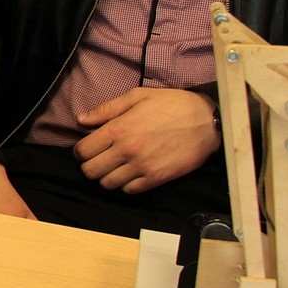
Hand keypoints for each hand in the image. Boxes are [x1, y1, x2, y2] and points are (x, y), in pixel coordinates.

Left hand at [72, 88, 219, 193]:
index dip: (81, 151)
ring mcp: (141, 167)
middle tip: (99, 159)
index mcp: (118, 129)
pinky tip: (131, 173)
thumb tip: (81, 120)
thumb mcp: (137, 96)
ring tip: (115, 167)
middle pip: (90, 171)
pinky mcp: (157, 178)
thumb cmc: (171, 104)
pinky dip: (126, 184)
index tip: (88, 148)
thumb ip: (106, 109)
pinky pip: (129, 190)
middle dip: (90, 165)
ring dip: (107, 176)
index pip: (83, 151)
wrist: (206, 121)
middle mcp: (126, 150)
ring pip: (107, 184)